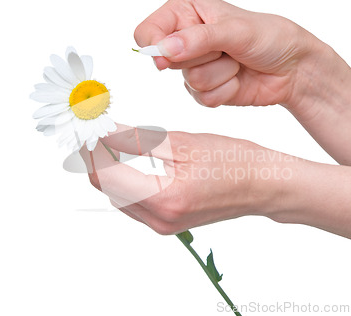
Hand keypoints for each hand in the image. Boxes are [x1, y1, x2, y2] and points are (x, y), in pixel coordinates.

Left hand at [81, 124, 293, 234]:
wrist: (264, 185)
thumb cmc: (234, 160)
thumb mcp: (183, 142)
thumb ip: (137, 139)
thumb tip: (104, 129)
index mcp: (164, 199)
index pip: (107, 175)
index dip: (91, 148)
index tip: (86, 125)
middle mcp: (160, 220)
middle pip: (108, 188)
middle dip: (95, 158)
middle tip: (92, 129)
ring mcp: (164, 225)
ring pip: (118, 196)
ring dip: (108, 169)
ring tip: (106, 140)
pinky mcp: (168, 222)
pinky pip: (134, 202)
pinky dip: (124, 180)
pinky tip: (126, 159)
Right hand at [134, 0, 320, 107]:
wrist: (292, 68)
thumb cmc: (270, 37)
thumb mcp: (236, 30)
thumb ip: (198, 39)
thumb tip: (164, 50)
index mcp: (186, 12)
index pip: (148, 30)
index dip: (154, 45)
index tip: (168, 56)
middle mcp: (186, 38)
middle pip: (166, 60)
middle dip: (201, 58)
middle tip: (226, 48)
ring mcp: (195, 66)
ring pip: (190, 81)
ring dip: (220, 74)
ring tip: (237, 61)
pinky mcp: (205, 89)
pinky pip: (202, 99)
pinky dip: (225, 91)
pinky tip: (238, 79)